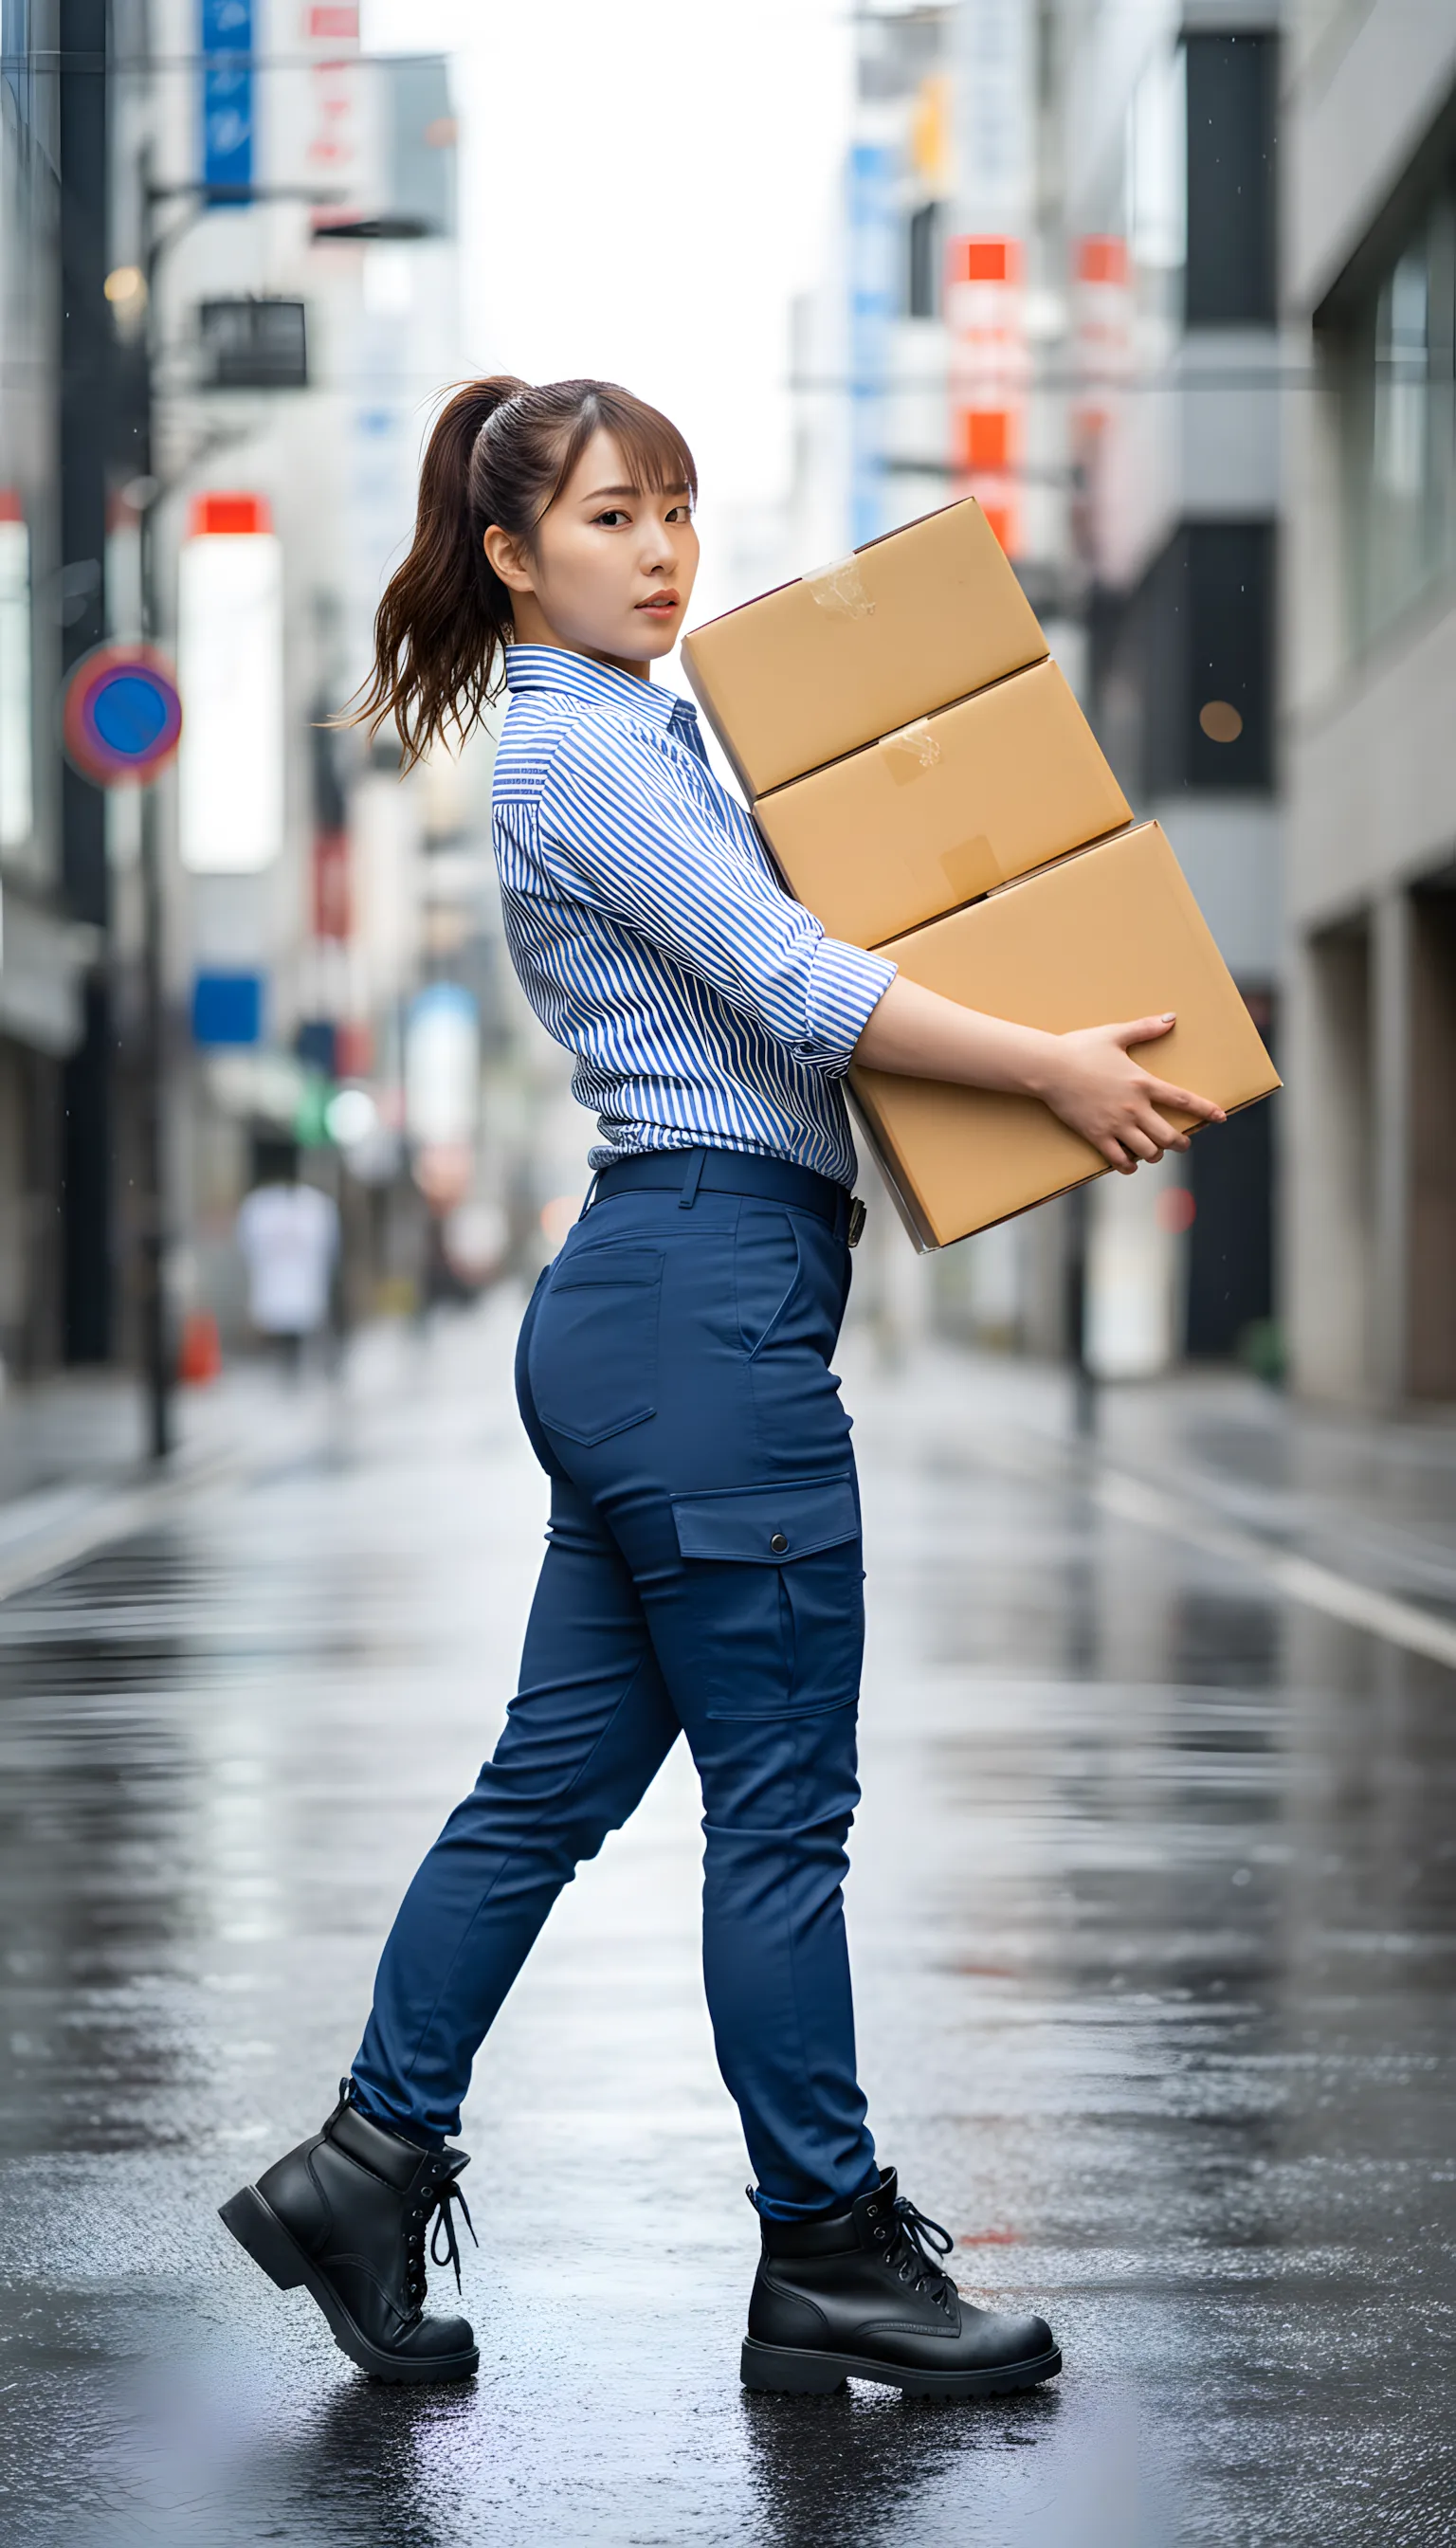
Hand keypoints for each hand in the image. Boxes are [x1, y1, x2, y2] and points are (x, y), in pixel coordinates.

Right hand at [1037, 1014, 1225, 1173]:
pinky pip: (1118, 1160)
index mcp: (1142, 1083)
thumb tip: (1171, 1018)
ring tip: (1154, 1153)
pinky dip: (1128, 1165)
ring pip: (1148, 1151)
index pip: (1183, 1100)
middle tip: (1182, 1143)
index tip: (1221, 1117)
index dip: (1206, 1110)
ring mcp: (1115, 1125)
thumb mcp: (1115, 1035)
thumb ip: (1145, 1029)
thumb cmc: (1080, 1048)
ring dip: (1155, 1155)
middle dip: (1180, 1143)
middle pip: (1169, 1135)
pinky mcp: (1096, 1136)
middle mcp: (1133, 1107)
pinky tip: (1129, 1163)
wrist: (1048, 1067)